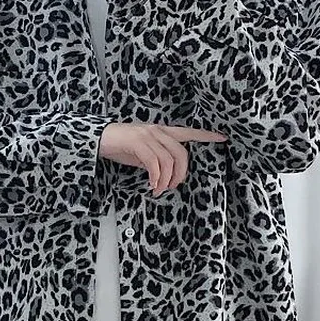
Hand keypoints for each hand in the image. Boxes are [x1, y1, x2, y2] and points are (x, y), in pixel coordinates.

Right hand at [99, 122, 227, 196]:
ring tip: (157, 189)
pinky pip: (154, 162)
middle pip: (181, 153)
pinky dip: (156, 177)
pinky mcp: (137, 142)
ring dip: (166, 180)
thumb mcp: (142, 153)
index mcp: (161, 132)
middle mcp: (157, 131)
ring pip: (168, 160)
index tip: (222, 138)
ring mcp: (147, 136)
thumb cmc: (119, 146)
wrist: (97, 138)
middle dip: (180, 173)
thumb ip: (156, 159)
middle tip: (172, 187)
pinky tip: (152, 185)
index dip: (205, 135)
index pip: (188, 132)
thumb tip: (165, 175)